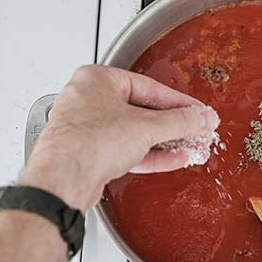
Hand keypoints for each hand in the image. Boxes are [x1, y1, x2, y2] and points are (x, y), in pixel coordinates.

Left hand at [19, 65, 219, 211]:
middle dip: (172, 125)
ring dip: (164, 141)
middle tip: (194, 130)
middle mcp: (89, 100)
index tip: (196, 111)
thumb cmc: (85, 144)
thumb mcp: (146, 127)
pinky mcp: (90, 153)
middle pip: (142, 110)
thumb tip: (199, 118)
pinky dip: (149, 154)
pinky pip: (125, 149)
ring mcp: (88, 127)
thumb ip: (179, 122)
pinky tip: (171, 159)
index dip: (179, 102)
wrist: (62, 182)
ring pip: (134, 132)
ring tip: (188, 145)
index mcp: (97, 80)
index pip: (149, 87)